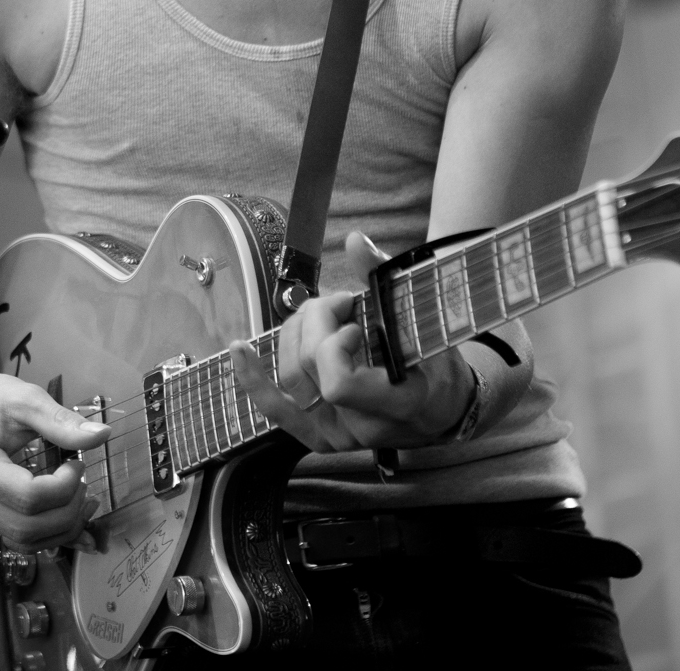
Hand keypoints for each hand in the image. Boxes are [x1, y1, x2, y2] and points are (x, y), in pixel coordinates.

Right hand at [0, 367, 111, 550]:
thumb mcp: (24, 400)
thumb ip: (61, 421)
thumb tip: (102, 435)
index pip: (30, 498)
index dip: (65, 486)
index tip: (77, 464)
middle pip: (28, 528)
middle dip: (68, 512)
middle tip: (82, 483)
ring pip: (22, 542)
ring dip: (59, 528)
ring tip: (78, 499)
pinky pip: (12, 539)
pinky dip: (43, 532)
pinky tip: (60, 511)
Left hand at [229, 231, 473, 453]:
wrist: (441, 408)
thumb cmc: (437, 361)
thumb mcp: (423, 320)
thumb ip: (385, 279)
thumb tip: (354, 241)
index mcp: (396, 403)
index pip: (339, 385)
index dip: (333, 346)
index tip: (355, 320)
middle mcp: (362, 428)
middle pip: (310, 370)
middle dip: (315, 321)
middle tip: (340, 302)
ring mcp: (337, 437)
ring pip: (290, 379)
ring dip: (294, 335)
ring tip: (319, 315)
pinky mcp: (318, 437)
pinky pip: (276, 410)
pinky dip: (253, 378)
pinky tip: (238, 350)